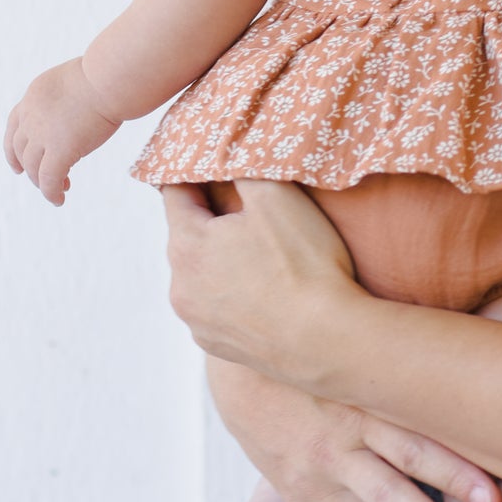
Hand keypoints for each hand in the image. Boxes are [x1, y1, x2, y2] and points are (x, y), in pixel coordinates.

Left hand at [4, 57, 122, 204]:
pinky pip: (49, 180)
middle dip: (29, 168)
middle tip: (42, 181)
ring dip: (43, 182)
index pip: (14, 124)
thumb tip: (84, 105)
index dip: (13, 148)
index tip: (17, 165)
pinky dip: (51, 192)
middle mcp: (31, 115)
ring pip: (33, 167)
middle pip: (22, 149)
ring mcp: (42, 134)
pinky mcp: (59, 151)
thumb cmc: (108, 75)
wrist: (111, 79)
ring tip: (59, 189)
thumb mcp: (77, 81)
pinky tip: (59, 199)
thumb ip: (70, 97)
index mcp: (34, 95)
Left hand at [163, 179, 356, 380]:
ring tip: (264, 256)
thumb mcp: (277, 197)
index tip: (218, 165)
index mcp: (186, 244)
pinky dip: (233, 295)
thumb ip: (243, 168)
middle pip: (188, 235)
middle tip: (254, 212)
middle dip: (214, 219)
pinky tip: (266, 292)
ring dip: (222, 260)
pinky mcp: (216, 345)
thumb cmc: (303, 265)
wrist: (327, 341)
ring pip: (200, 274)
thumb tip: (228, 155)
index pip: (174, 191)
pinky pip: (216, 307)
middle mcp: (179, 286)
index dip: (197, 173)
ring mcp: (196, 321)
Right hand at [206, 356, 500, 501]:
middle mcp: (337, 449)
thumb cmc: (326, 353)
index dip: (453, 470)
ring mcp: (318, 483)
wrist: (245, 374)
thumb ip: (412, 366)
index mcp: (358, 406)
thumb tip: (478, 358)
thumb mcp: (360, 353)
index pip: (411, 443)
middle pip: (388, 493)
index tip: (493, 498)